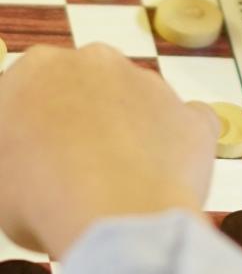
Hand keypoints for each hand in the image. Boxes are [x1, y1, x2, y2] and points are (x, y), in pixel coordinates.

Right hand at [0, 45, 218, 257]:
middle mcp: (95, 60)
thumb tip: (30, 153)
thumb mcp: (0, 180)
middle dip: (77, 119)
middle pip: (83, 86)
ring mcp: (150, 82)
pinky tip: (157, 180)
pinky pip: (180, 126)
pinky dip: (171, 148)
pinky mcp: (191, 113)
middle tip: (67, 171)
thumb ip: (14, 151)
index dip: (27, 127)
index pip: (25, 90)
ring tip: (112, 186)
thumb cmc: (41, 199)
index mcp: (36, 70)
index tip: (29, 159)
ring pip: (133, 102)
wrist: (120, 213)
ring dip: (124, 131)